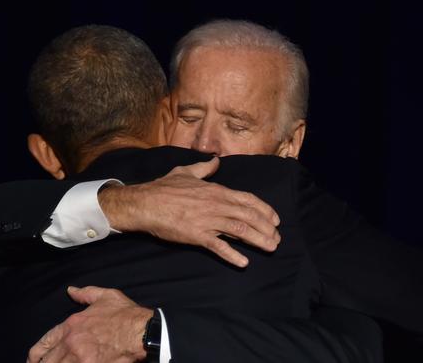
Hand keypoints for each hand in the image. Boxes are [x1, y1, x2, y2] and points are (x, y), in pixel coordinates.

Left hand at [27, 286, 152, 362]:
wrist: (141, 331)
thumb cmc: (125, 315)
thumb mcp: (105, 296)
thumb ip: (85, 294)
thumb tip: (70, 290)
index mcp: (71, 325)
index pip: (45, 342)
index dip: (35, 354)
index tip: (32, 359)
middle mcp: (71, 343)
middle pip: (47, 361)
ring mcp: (80, 359)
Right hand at [99, 157, 280, 267]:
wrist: (145, 203)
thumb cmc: (164, 187)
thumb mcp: (186, 172)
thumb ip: (204, 167)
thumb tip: (216, 160)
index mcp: (216, 190)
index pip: (248, 200)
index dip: (264, 210)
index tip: (275, 219)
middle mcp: (217, 205)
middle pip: (249, 216)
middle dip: (266, 227)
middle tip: (277, 239)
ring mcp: (208, 220)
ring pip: (240, 230)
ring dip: (258, 240)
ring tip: (270, 248)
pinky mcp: (197, 235)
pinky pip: (219, 246)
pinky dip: (232, 255)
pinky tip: (244, 262)